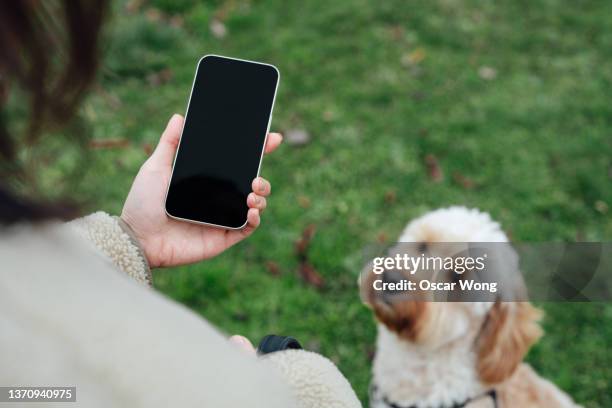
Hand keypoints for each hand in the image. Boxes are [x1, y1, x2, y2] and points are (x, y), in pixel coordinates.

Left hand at [121, 114, 281, 267]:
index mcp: (206, 180)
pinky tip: (250, 210)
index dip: (256, 150)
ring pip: (255, 204)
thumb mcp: (156, 168)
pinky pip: (248, 228)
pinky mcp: (223, 237)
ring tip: (252, 192)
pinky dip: (255, 219)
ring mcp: (223, 217)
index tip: (270, 138)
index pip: (236, 163)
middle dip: (263, 177)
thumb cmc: (143, 204)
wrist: (138, 238)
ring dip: (261, 196)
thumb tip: (179, 116)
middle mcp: (218, 197)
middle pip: (252, 183)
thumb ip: (170, 143)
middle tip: (256, 174)